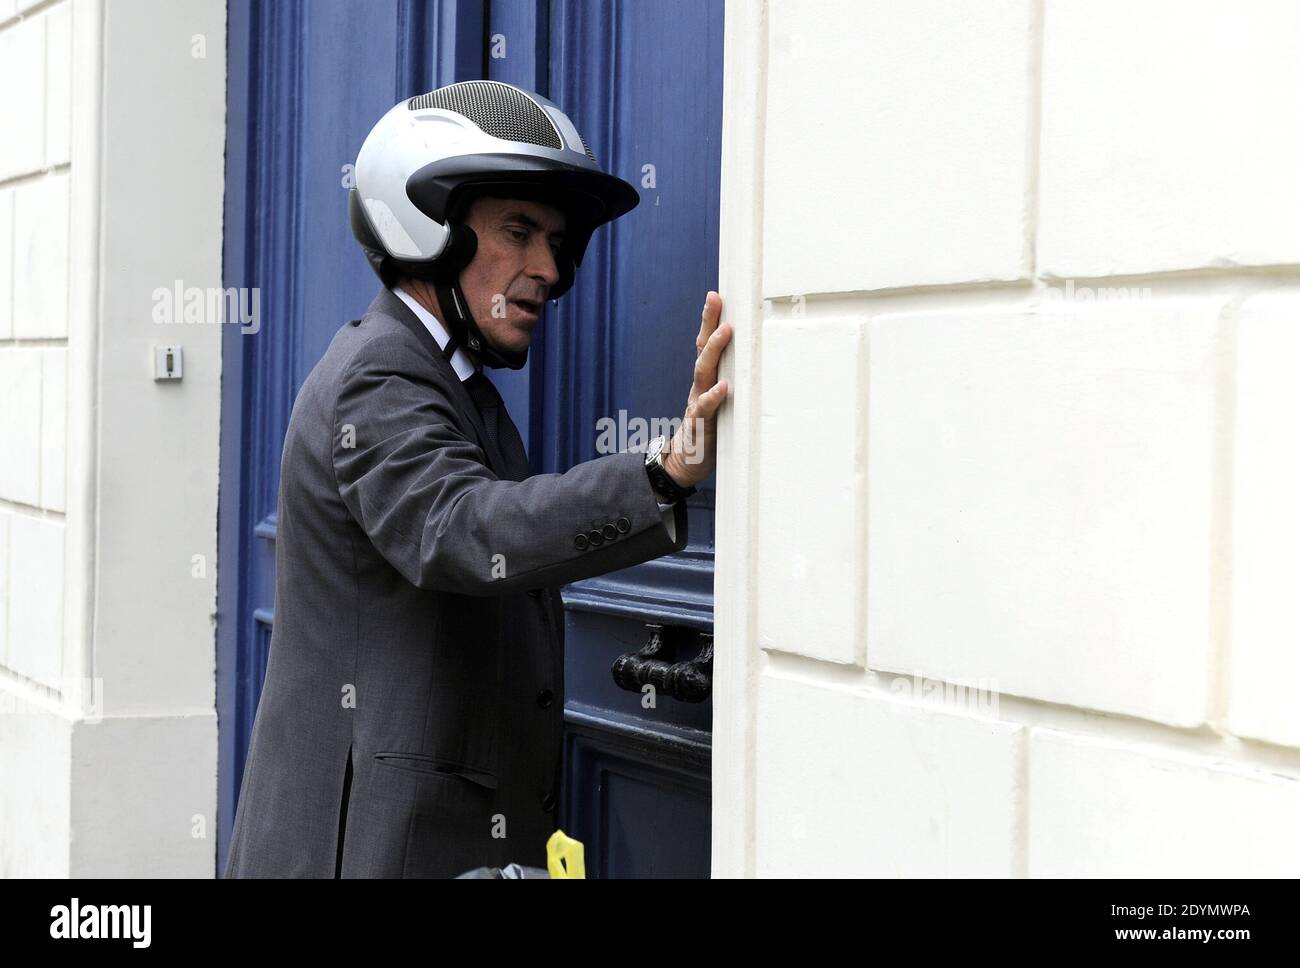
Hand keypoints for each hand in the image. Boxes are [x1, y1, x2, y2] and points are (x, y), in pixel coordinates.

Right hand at [664, 291, 731, 486]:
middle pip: (702, 350)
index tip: (716, 296)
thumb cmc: (710, 432)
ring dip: (713, 351)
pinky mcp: (699, 426)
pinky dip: (713, 396)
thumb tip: (762, 368)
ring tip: (724, 332)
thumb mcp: (723, 405)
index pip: (706, 346)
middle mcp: (699, 388)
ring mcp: (697, 404)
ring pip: (702, 372)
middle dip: (708, 323)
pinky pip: (704, 408)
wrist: (684, 464)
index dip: (709, 321)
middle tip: (715, 300)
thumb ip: (734, 387)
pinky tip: (723, 387)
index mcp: (705, 382)